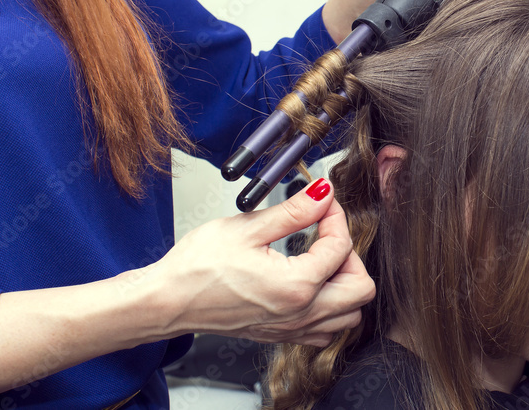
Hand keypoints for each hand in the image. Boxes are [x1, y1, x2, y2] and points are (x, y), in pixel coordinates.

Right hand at [146, 178, 374, 345]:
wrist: (167, 301)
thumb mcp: (248, 227)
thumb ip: (295, 211)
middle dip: (351, 255)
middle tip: (327, 234)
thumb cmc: (196, 267)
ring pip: (349, 315)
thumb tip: (323, 193)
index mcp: (296, 286)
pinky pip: (326, 329)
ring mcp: (292, 329)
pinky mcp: (282, 334)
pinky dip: (331, 307)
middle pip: (361, 289)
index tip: (321, 202)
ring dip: (345, 283)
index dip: (336, 216)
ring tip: (320, 258)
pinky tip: (311, 283)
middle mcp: (300, 313)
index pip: (342, 247)